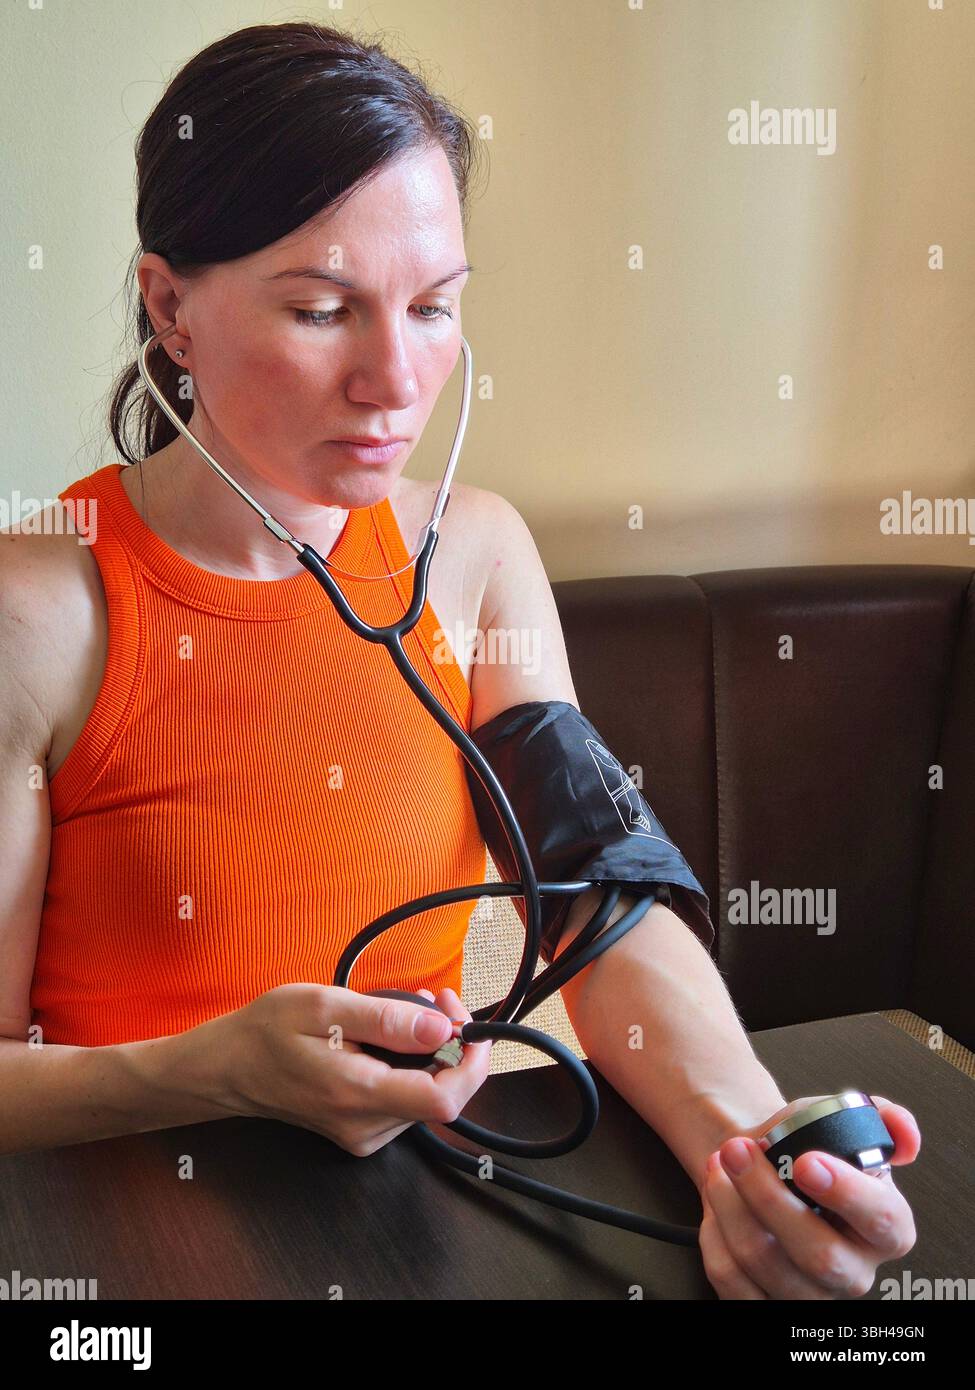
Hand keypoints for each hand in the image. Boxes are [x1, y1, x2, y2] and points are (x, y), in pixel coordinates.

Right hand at [204, 982, 491, 1156]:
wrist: (227, 1068)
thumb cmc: (268, 1031)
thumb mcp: (324, 1006)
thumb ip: (385, 1019)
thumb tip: (441, 1029)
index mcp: (358, 1095)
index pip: (445, 1100)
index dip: (469, 1059)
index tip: (459, 1017)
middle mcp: (365, 1127)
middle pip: (442, 1097)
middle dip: (451, 1045)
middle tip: (434, 1001)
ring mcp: (362, 1134)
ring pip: (427, 1098)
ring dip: (432, 1054)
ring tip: (407, 1013)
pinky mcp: (359, 1131)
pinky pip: (406, 1101)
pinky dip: (412, 1067)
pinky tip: (392, 1038)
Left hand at [698, 1094, 919, 1298]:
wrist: (762, 1168)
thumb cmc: (803, 1150)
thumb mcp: (842, 1123)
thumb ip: (881, 1119)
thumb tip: (904, 1133)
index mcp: (886, 1229)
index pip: (882, 1221)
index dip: (847, 1193)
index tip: (806, 1161)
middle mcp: (854, 1271)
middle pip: (817, 1253)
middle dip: (766, 1195)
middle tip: (737, 1150)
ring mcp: (810, 1294)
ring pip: (764, 1262)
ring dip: (729, 1204)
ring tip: (720, 1163)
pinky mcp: (766, 1303)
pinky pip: (731, 1279)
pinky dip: (713, 1233)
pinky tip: (717, 1203)